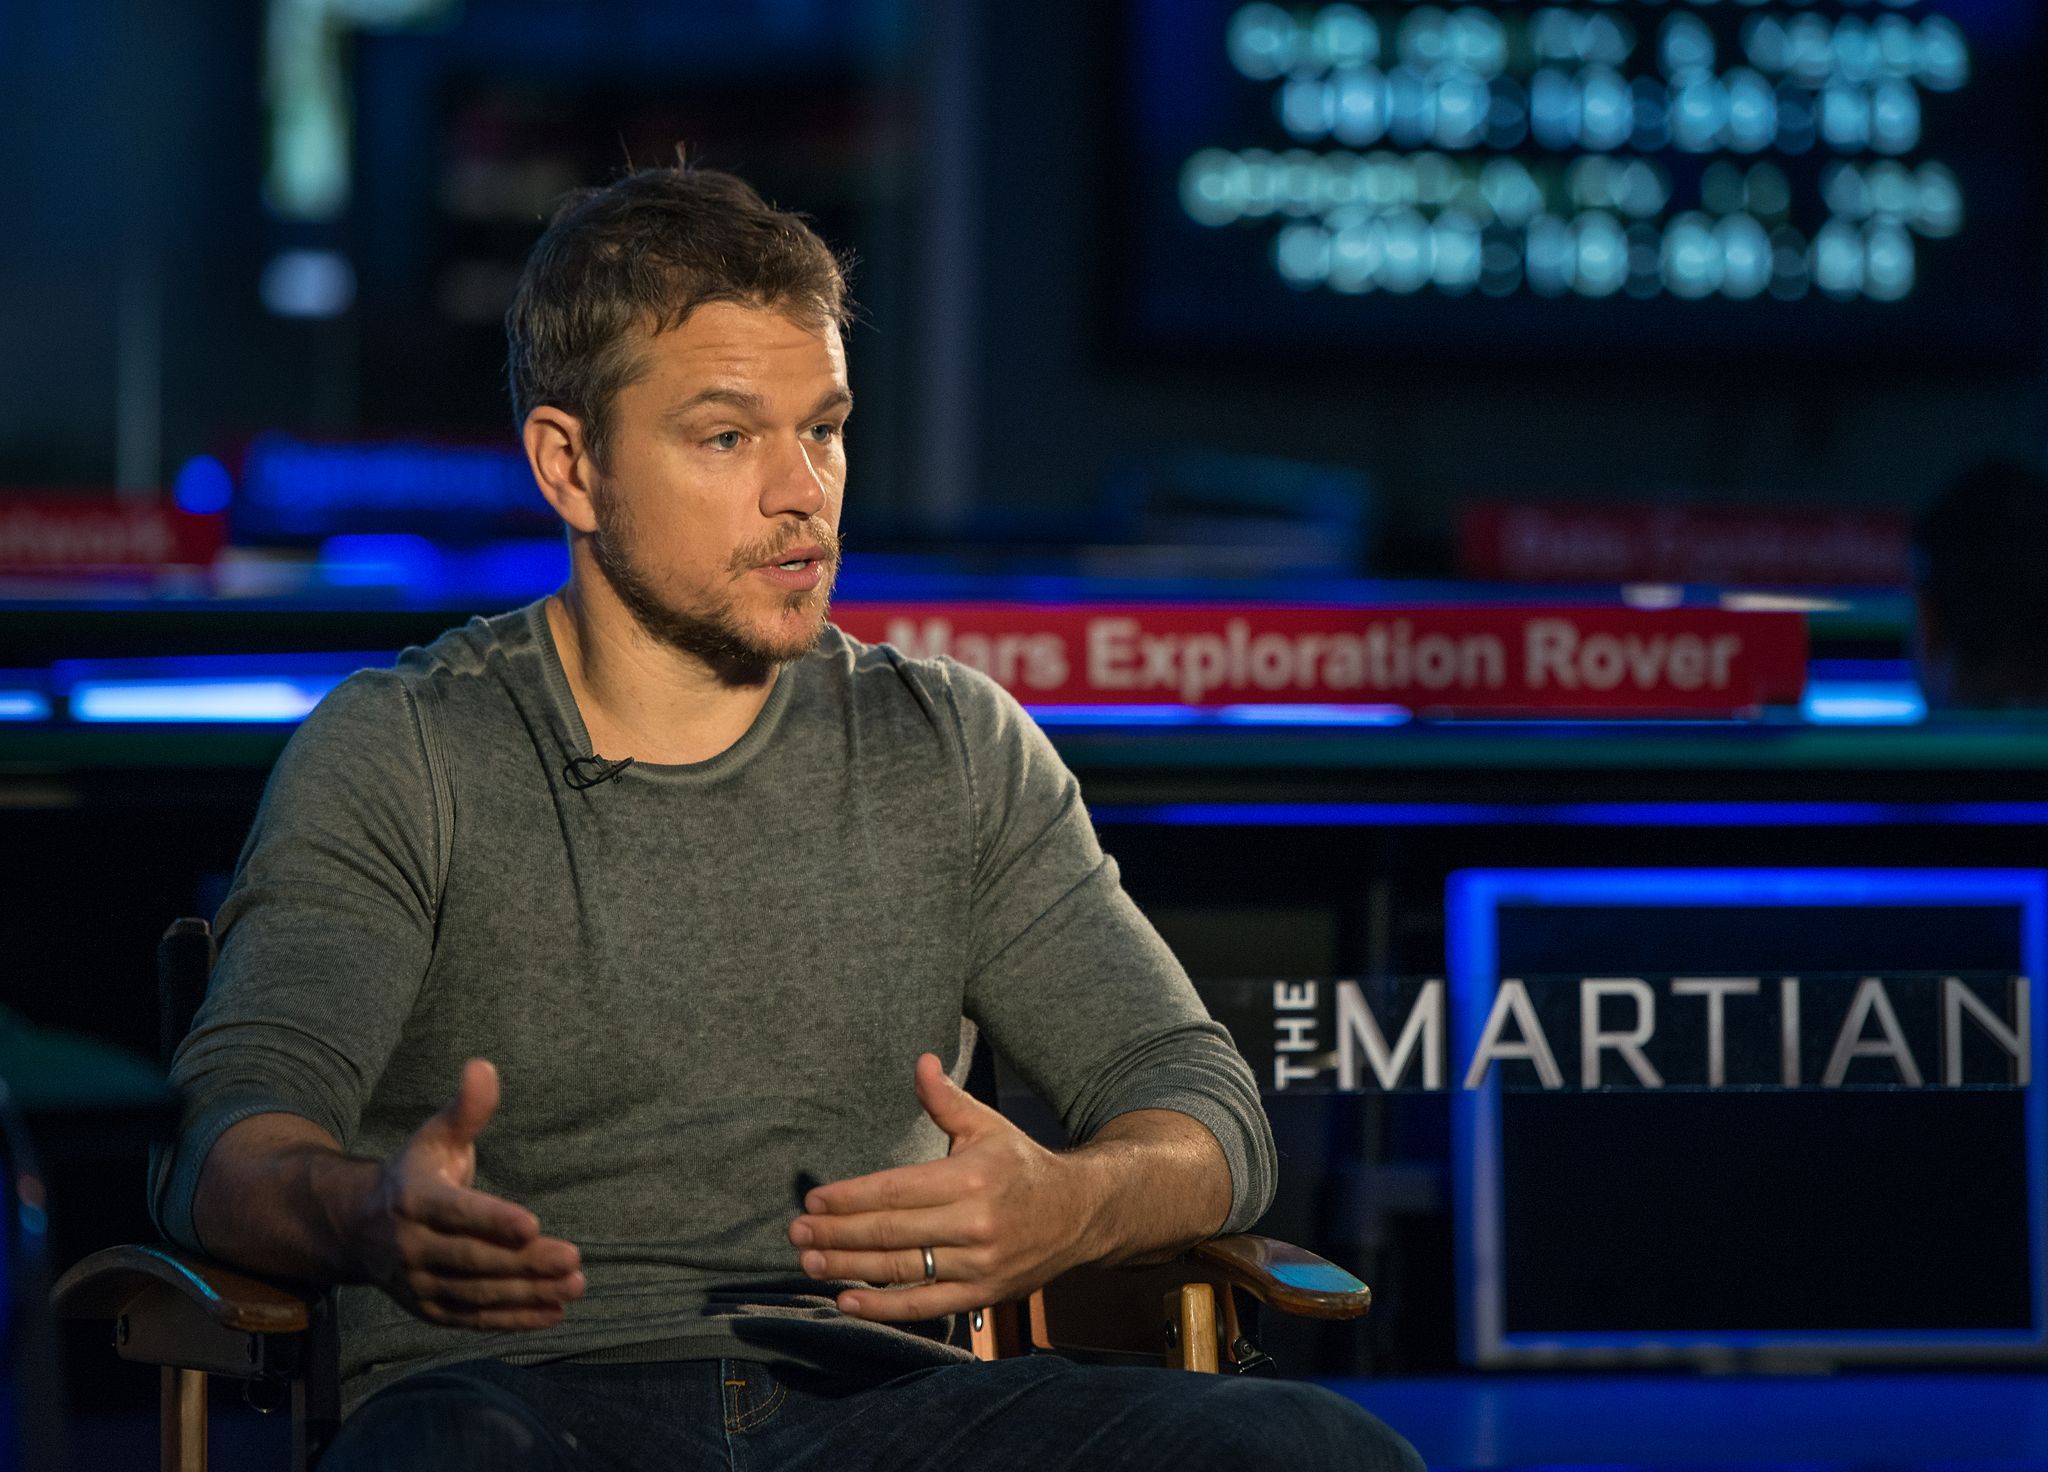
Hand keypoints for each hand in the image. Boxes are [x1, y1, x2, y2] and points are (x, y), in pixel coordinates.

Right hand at [352, 1059, 584, 1330]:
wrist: (357, 1228)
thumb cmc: (415, 1173)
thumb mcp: (436, 1136)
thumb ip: (466, 1109)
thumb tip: (483, 1066)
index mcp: (414, 1200)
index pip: (457, 1213)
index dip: (493, 1221)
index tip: (532, 1225)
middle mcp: (411, 1247)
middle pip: (473, 1260)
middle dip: (524, 1264)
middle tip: (573, 1261)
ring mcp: (418, 1284)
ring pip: (477, 1293)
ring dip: (527, 1295)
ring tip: (574, 1287)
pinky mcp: (429, 1309)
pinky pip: (473, 1319)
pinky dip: (512, 1320)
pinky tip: (553, 1313)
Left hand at [787, 1053, 1103, 1320]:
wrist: (1079, 1214)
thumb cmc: (1021, 1165)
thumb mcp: (987, 1125)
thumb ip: (946, 1100)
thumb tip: (920, 1061)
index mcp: (970, 1177)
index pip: (895, 1190)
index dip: (850, 1197)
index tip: (814, 1199)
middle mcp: (974, 1224)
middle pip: (890, 1232)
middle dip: (836, 1233)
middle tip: (795, 1232)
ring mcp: (977, 1265)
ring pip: (901, 1269)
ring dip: (847, 1267)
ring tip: (808, 1261)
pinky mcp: (981, 1295)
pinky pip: (924, 1306)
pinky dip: (882, 1307)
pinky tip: (845, 1300)